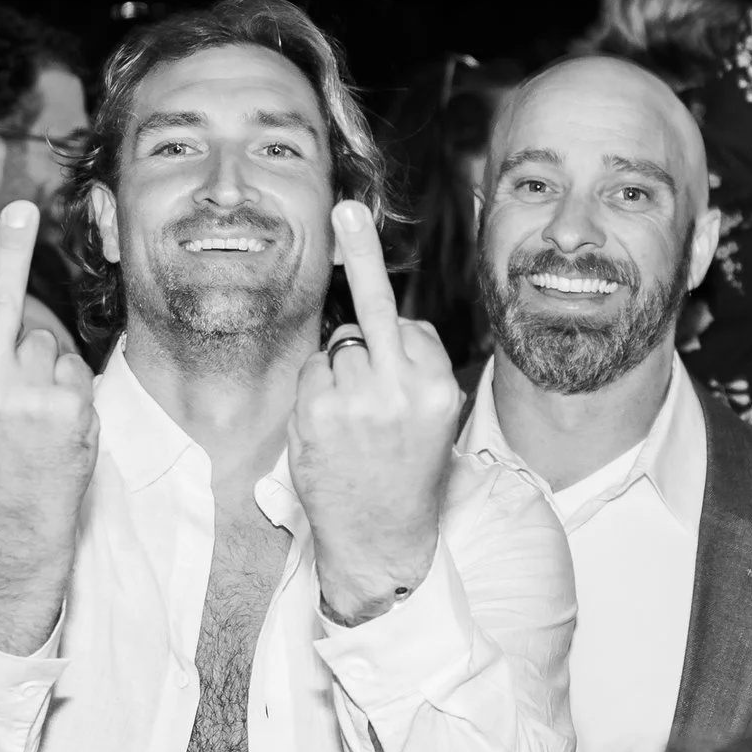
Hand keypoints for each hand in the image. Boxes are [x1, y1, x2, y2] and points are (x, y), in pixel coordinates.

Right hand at [0, 202, 99, 653]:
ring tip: (37, 420)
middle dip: (24, 346)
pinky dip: (75, 392)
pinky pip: (76, 369)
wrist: (12, 530)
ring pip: (46, 343)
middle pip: (15, 321)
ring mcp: (25, 395)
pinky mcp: (65, 406)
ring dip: (48, 371)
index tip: (22, 218)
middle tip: (23, 392)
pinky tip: (60, 428)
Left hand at [290, 202, 462, 625]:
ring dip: (341, 366)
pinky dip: (316, 386)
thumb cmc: (405, 473)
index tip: (390, 326)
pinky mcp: (317, 410)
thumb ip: (415, 373)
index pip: (413, 327)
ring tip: (353, 414)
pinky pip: (313, 368)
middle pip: (376, 306)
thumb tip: (383, 322)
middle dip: (363, 251)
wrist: (378, 536)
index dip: (397, 339)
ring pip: (341, 344)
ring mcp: (356, 397)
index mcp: (438, 388)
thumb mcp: (434, 421)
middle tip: (350, 216)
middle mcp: (401, 387)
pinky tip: (330, 421)